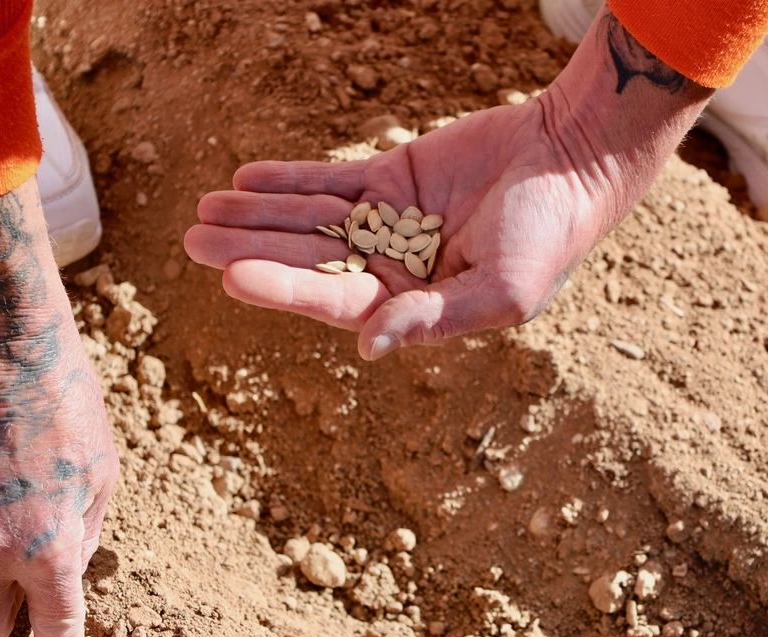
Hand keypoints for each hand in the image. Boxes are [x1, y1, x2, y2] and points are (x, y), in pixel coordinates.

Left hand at [185, 6, 712, 359]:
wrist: (573, 157)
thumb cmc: (549, 232)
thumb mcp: (502, 289)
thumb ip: (436, 321)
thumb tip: (369, 348)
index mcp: (414, 307)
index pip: (334, 301)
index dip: (283, 288)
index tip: (231, 275)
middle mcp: (392, 270)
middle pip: (309, 260)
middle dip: (252, 248)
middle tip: (193, 236)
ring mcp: (386, 223)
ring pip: (310, 220)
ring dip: (259, 213)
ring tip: (205, 207)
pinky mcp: (389, 178)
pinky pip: (329, 180)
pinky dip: (290, 179)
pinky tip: (246, 177)